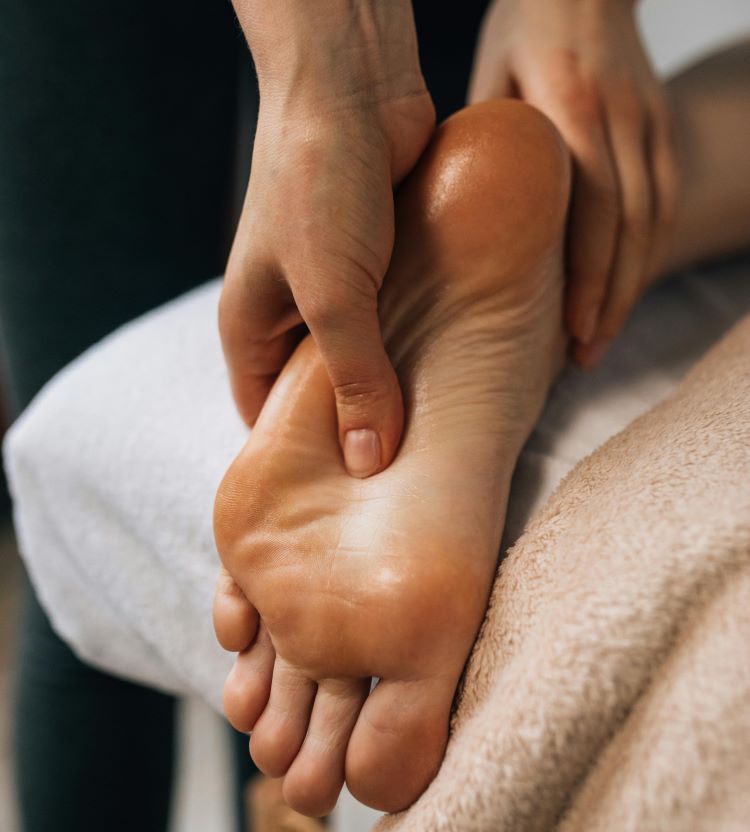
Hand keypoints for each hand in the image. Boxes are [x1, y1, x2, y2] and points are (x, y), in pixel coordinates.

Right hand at [221, 0, 434, 475]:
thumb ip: (355, 378)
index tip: (344, 498)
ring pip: (364, 359)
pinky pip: (398, 322)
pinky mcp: (379, 267)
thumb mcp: (332, 296)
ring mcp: (336, 290)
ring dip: (395, 387)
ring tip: (435, 437)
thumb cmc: (315, 184)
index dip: (299, 458)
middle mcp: (290, 315)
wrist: (354, 89)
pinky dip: (420, 346)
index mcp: (250, 327)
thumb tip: (371, 460)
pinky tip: (454, 375)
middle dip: (355, 429)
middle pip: (319, 394)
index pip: (265, 416)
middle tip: (402, 478)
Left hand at [469, 0, 678, 366]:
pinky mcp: (663, 125)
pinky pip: (664, 200)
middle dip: (609, 298)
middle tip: (584, 353)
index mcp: (572, 103)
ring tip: (600, 336)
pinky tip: (623, 288)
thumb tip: (456, 211)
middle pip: (630, 226)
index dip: (588, 275)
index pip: (593, 207)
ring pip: (653, 220)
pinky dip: (645, 252)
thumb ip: (484, 140)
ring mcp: (652, 119)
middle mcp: (622, 115)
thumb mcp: (491, 73)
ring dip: (630, 284)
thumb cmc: (525, 25)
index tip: (571, 329)